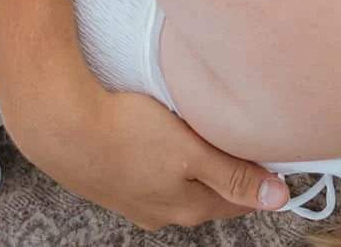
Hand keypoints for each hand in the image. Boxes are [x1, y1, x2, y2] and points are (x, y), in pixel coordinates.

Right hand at [9, 82, 288, 229]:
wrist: (60, 127)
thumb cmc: (128, 134)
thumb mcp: (192, 154)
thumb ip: (235, 176)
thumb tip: (279, 199)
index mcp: (189, 208)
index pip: (240, 200)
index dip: (260, 178)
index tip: (274, 153)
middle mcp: (164, 212)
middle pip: (211, 194)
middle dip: (229, 172)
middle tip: (243, 139)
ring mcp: (136, 201)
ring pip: (181, 184)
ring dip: (196, 165)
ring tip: (204, 135)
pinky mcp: (114, 184)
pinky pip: (153, 175)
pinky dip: (165, 161)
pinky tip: (161, 140)